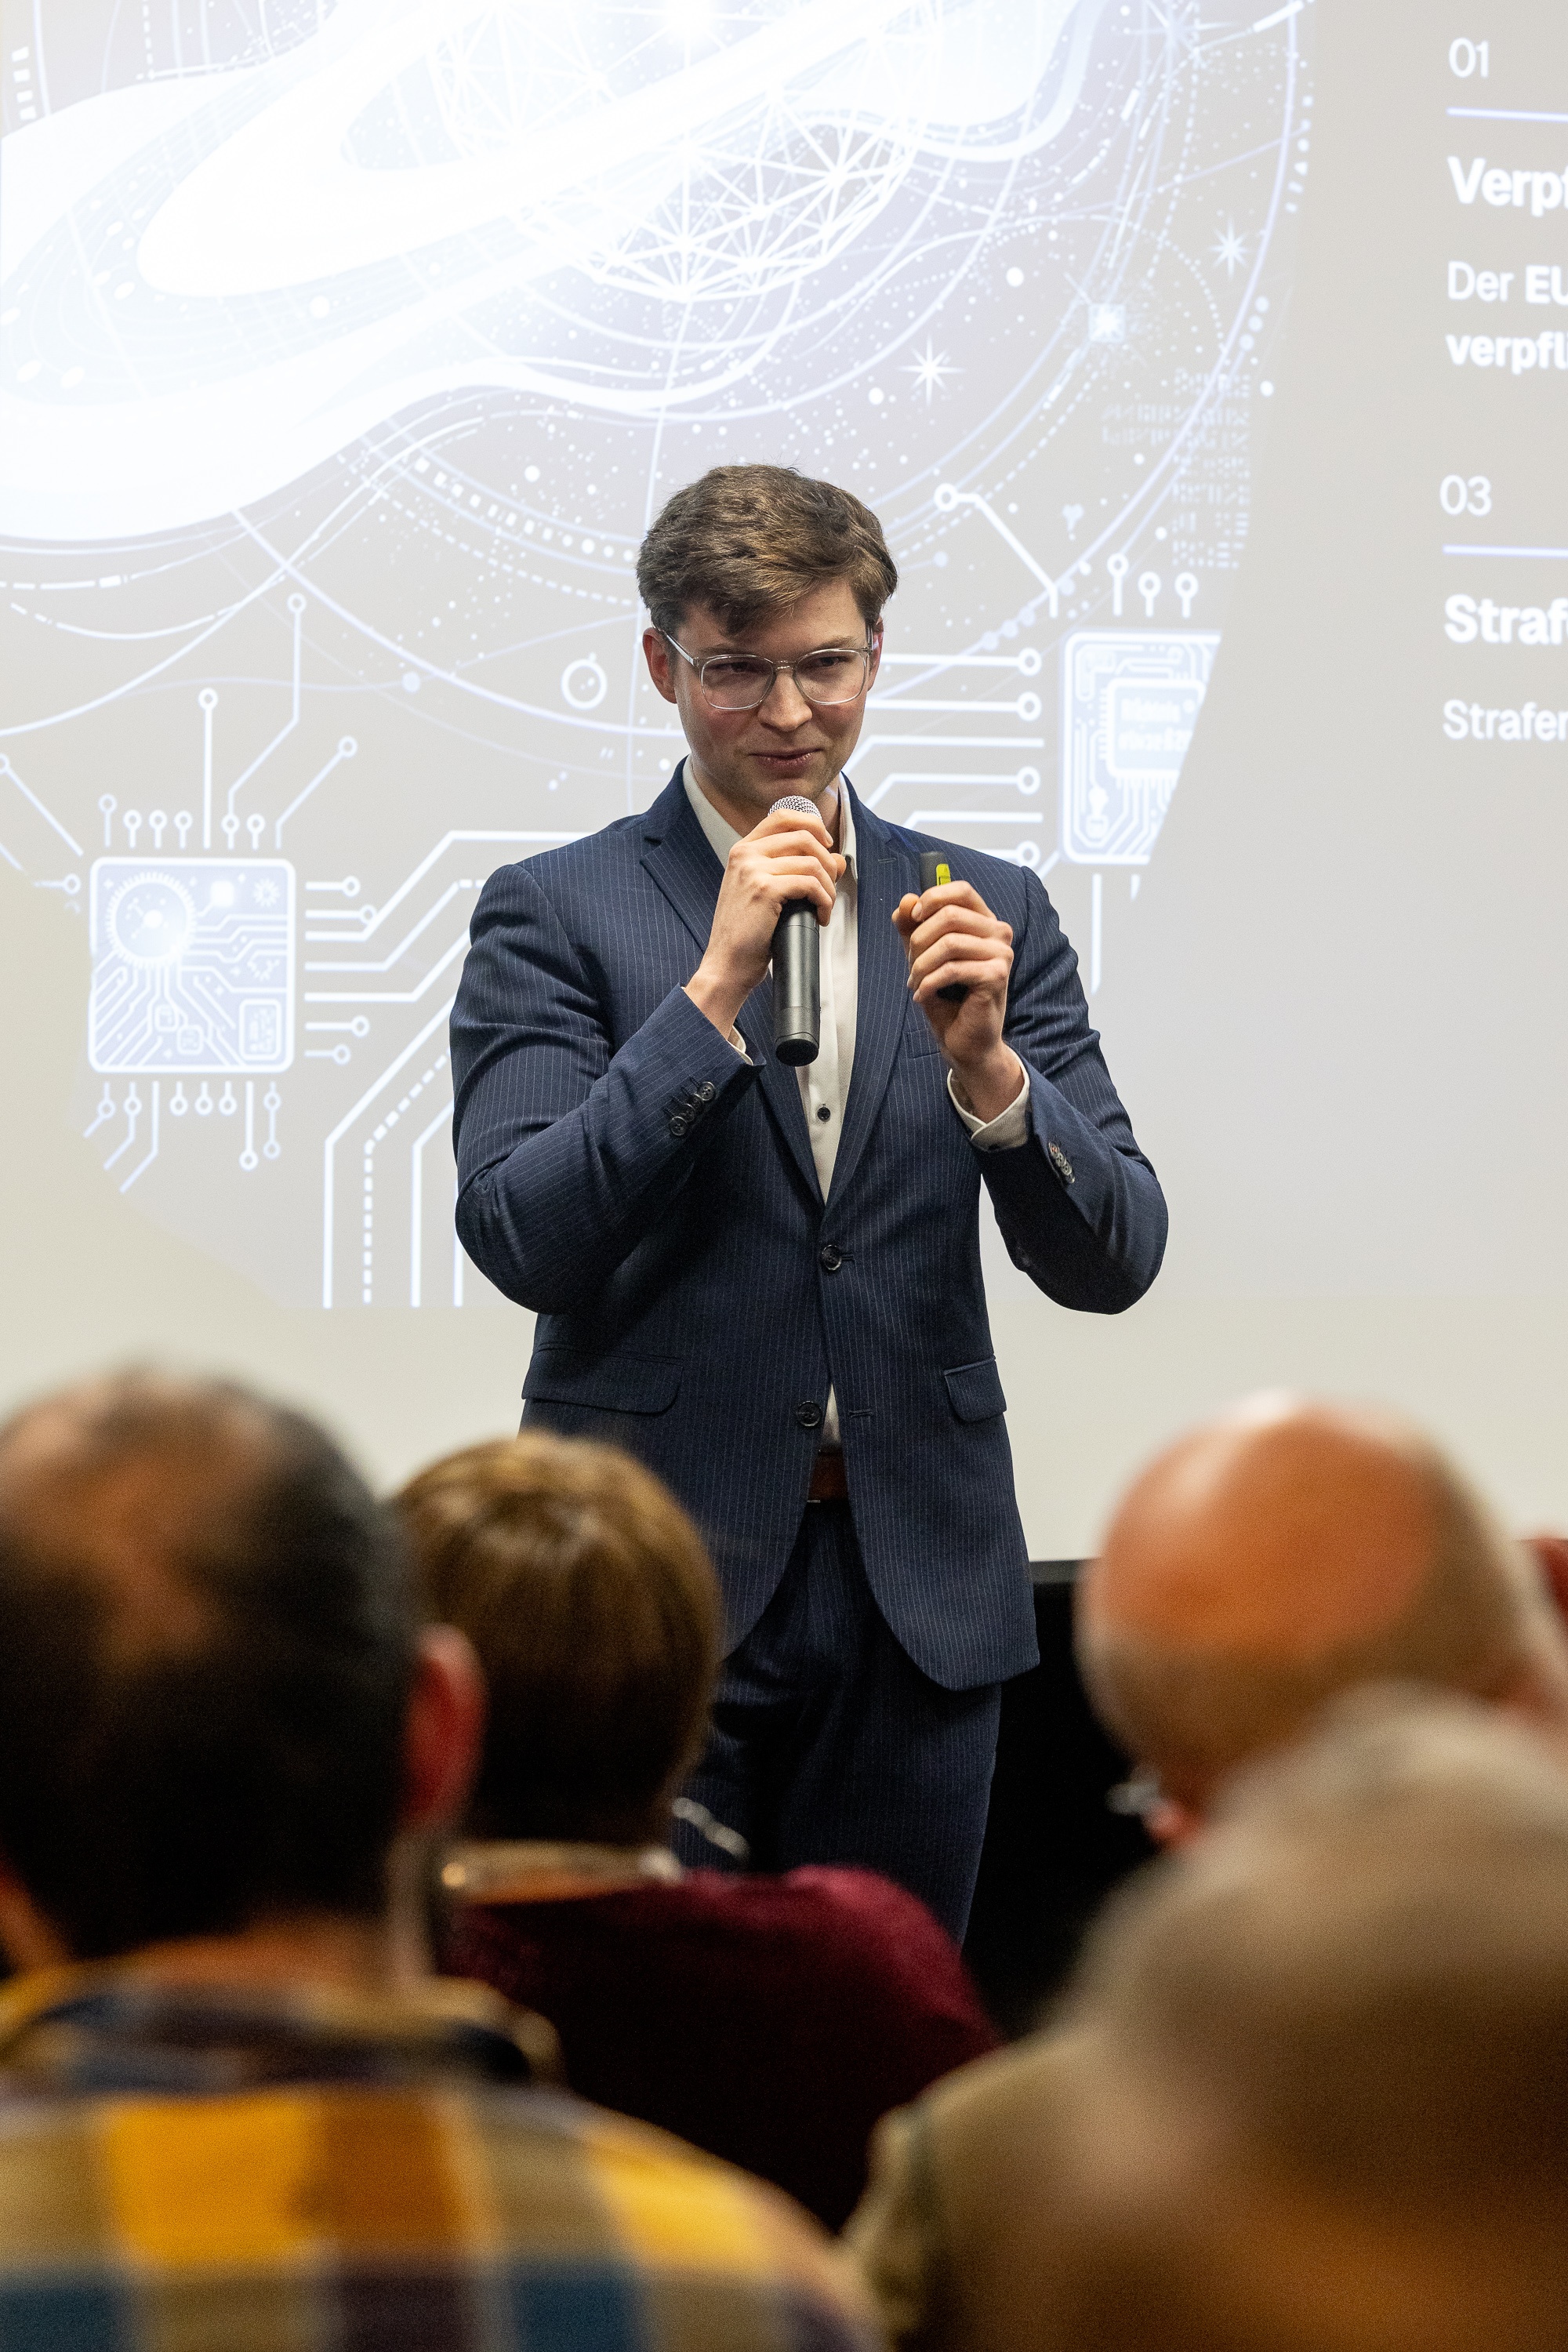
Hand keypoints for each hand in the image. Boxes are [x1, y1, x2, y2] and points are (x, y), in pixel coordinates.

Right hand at [686, 801, 843, 1038]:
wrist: (726, 965)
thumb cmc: (747, 934)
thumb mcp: (767, 893)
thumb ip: (794, 870)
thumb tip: (837, 859)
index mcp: (742, 850)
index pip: (783, 817)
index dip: (812, 824)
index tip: (827, 845)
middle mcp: (745, 854)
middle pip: (805, 836)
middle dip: (828, 861)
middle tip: (831, 886)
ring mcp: (753, 870)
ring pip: (812, 862)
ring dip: (829, 887)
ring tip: (825, 907)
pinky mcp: (765, 890)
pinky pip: (811, 884)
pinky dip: (824, 901)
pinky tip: (820, 918)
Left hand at [894, 879, 1023, 1122]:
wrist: (965, 1041)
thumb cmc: (948, 998)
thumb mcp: (922, 956)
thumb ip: (912, 927)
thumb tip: (905, 900)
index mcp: (984, 922)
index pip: (962, 891)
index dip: (932, 898)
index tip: (911, 919)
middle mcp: (999, 933)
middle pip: (950, 915)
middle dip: (919, 940)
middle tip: (910, 964)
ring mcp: (1002, 954)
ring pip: (949, 942)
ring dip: (921, 965)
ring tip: (914, 982)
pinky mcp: (997, 976)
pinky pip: (953, 968)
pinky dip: (930, 982)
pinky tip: (922, 995)